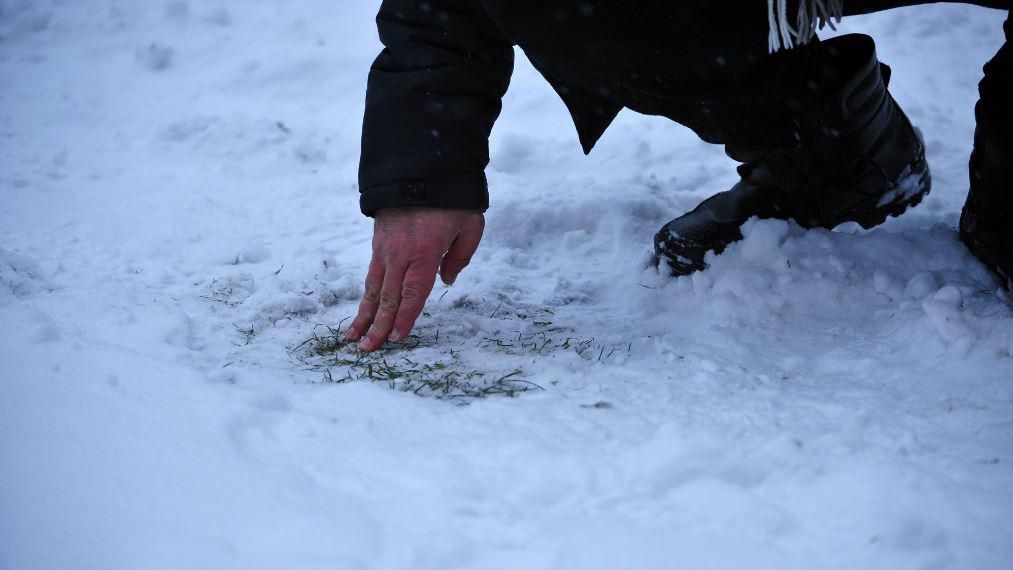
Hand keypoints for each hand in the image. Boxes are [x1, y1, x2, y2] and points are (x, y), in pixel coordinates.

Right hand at [345, 207, 484, 351]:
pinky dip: (366, 296)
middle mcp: (400, 254)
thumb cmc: (452, 199)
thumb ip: (460, 257)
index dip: (405, 318)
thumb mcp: (470, 226)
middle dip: (378, 327)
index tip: (397, 339)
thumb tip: (445, 281)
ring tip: (354, 338)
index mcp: (425, 253)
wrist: (420, 168)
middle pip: (388, 298)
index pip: (413, 293)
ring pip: (373, 289)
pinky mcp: (378, 243)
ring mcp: (385, 249)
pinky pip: (371, 275)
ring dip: (364, 316)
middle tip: (367, 351)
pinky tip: (363, 310)